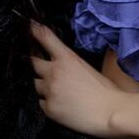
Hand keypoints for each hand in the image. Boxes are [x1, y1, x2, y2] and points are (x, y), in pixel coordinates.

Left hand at [30, 21, 123, 136]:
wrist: (111, 113)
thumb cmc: (107, 91)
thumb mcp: (89, 67)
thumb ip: (71, 62)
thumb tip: (64, 62)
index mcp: (66, 58)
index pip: (45, 38)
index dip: (33, 30)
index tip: (28, 25)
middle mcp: (54, 72)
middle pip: (31, 62)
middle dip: (33, 63)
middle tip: (36, 66)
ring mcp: (49, 90)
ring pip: (33, 85)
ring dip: (40, 86)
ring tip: (53, 91)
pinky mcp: (48, 108)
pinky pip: (39, 103)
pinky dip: (45, 103)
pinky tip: (57, 105)